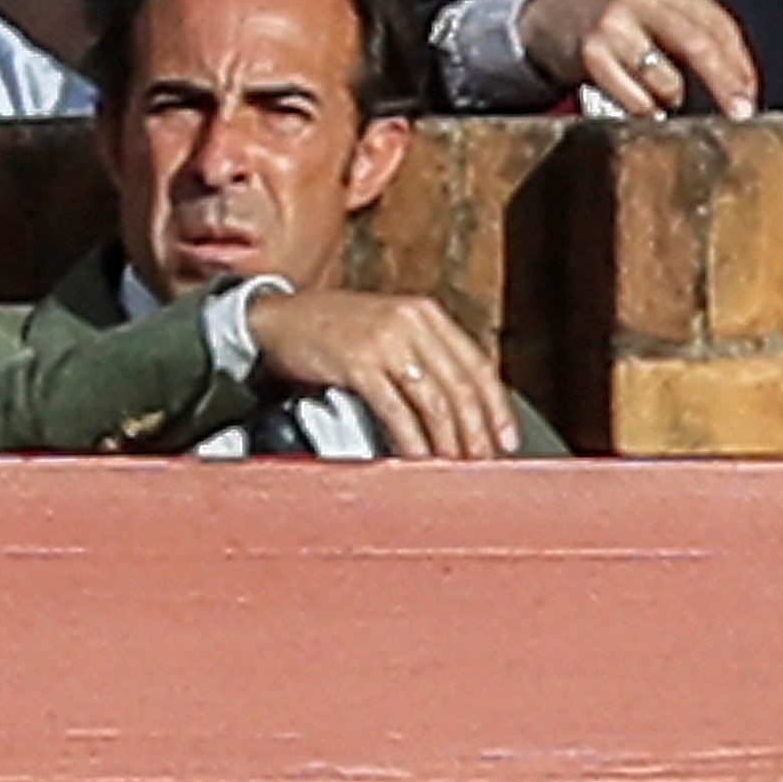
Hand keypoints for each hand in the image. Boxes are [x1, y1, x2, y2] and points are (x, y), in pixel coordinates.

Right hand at [246, 286, 518, 457]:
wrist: (276, 319)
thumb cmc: (333, 330)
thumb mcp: (387, 330)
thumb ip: (424, 357)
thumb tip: (460, 408)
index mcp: (425, 314)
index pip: (477, 364)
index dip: (497, 407)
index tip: (506, 439)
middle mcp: (411, 323)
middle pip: (461, 387)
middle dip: (477, 432)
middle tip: (483, 463)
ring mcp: (385, 341)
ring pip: (435, 401)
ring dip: (449, 441)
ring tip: (456, 467)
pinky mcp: (358, 362)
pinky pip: (397, 410)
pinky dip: (412, 440)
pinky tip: (419, 459)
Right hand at [525, 0, 759, 115]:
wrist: (552, 15)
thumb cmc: (617, 22)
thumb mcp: (658, 13)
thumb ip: (696, 36)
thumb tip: (740, 86)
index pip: (719, 25)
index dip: (741, 66)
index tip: (750, 94)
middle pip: (699, 46)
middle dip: (726, 85)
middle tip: (739, 113)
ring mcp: (614, 26)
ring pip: (669, 81)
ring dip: (675, 100)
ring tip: (664, 97)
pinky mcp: (593, 55)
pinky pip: (638, 100)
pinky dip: (648, 111)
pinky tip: (645, 106)